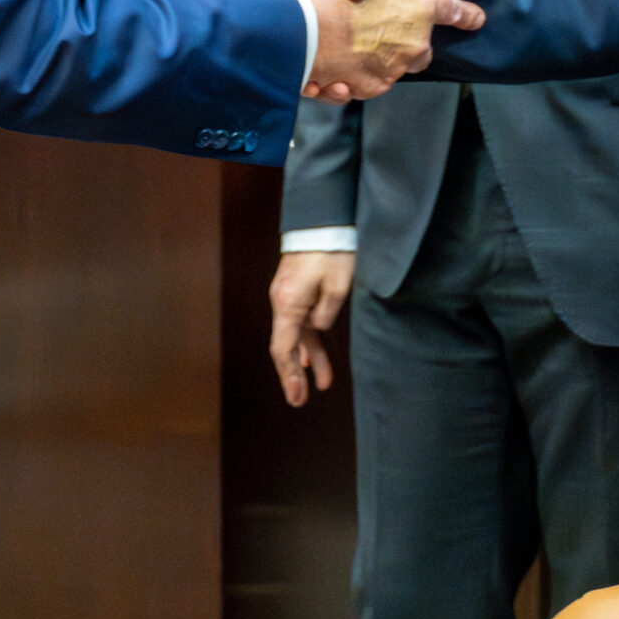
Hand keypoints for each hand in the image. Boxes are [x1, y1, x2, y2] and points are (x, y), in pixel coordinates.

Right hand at [268, 251, 355, 406]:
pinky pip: (300, 319)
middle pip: (286, 345)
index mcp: (288, 303)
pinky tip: (313, 354)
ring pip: (296, 333)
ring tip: (323, 382)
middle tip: (301, 400)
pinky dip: (308, 339)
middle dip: (295, 373)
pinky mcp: (295, 287)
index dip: (289, 375)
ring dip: (308, 357)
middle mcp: (282, 300)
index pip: (283, 348)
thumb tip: (318, 328)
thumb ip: (327, 313)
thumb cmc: (331, 249)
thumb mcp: (337, 285)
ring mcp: (287, 294)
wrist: (322, 218)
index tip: (296, 397)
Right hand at [296, 0, 481, 101]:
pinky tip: (331, 64)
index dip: (465, 13)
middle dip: (405, 38)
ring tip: (341, 43)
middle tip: (373, 25)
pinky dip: (354, 75)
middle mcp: (414, 42)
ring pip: (394, 64)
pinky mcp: (371, 87)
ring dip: (374, 55)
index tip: (476, 17)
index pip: (453, 9)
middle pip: (421, 45)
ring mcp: (394, 68)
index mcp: (420, 6)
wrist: (297, 30)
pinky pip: (369, 82)